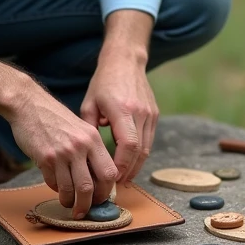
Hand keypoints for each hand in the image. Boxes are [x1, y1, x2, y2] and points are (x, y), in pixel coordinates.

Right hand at [8, 84, 117, 218]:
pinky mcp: (45, 158)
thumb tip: (97, 179)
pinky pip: (54, 183)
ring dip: (71, 202)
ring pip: (72, 190)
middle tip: (86, 209)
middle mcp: (81, 147)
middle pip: (92, 186)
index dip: (107, 190)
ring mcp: (62, 153)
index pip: (110, 172)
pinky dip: (56, 190)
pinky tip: (56, 188)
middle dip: (89, 203)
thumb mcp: (80, 129)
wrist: (29, 105)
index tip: (102, 197)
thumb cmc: (55, 119)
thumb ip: (90, 150)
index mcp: (93, 139)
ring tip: (69, 204)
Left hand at [80, 53, 158, 184]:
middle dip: (130, 170)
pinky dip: (141, 153)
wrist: (125, 61)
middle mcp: (140, 112)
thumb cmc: (103, 82)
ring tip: (124, 177)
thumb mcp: (89, 103)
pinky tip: (131, 161)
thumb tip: (90, 152)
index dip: (122, 165)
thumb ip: (90, 128)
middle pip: (140, 151)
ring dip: (137, 165)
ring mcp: (150, 113)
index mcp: (122, 110)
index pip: (128, 145)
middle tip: (118, 183)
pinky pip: (149, 139)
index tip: (112, 177)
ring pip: (147, 148)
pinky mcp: (154, 114)